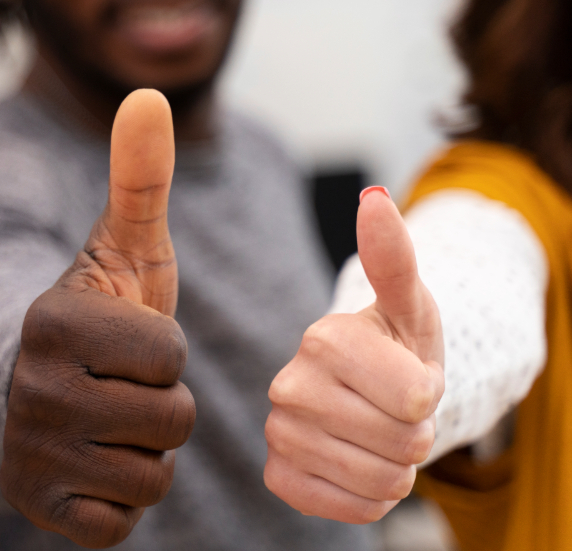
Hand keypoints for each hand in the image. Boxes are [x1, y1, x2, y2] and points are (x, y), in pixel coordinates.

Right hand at [0, 90, 195, 548]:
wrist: (46, 393)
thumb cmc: (100, 318)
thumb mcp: (123, 249)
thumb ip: (141, 177)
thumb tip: (150, 92)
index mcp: (52, 320)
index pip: (169, 357)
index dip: (166, 351)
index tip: (127, 342)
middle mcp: (28, 388)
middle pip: (170, 420)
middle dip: (163, 406)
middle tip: (120, 387)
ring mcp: (27, 452)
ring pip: (153, 474)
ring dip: (146, 452)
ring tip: (109, 422)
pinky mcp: (36, 507)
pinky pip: (124, 522)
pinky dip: (120, 499)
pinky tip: (92, 464)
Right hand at [264, 186, 443, 523]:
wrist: (367, 396)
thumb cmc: (395, 347)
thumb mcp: (409, 305)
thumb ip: (394, 257)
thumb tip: (374, 200)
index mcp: (322, 339)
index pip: (418, 399)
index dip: (432, 395)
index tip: (409, 377)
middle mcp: (287, 384)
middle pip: (402, 442)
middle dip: (417, 435)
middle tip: (396, 412)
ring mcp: (278, 432)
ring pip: (380, 482)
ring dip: (397, 468)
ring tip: (378, 436)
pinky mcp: (277, 476)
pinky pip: (349, 508)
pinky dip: (368, 497)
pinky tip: (355, 464)